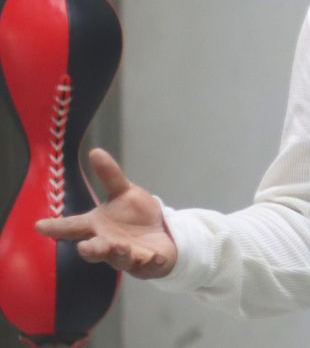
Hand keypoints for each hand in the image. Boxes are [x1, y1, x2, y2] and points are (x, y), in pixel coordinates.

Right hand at [35, 148, 176, 278]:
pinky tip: (155, 256)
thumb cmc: (136, 215)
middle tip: (85, 247)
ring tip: (122, 246)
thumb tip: (95, 151)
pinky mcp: (150, 263)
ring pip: (120, 259)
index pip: (73, 227)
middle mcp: (108, 243)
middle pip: (94, 250)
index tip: (39, 226)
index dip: (56, 227)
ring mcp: (128, 256)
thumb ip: (110, 176)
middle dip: (91, 250)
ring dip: (119, 254)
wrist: (163, 232)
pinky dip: (152, 261)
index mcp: (97, 226)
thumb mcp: (126, 192)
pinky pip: (150, 264)